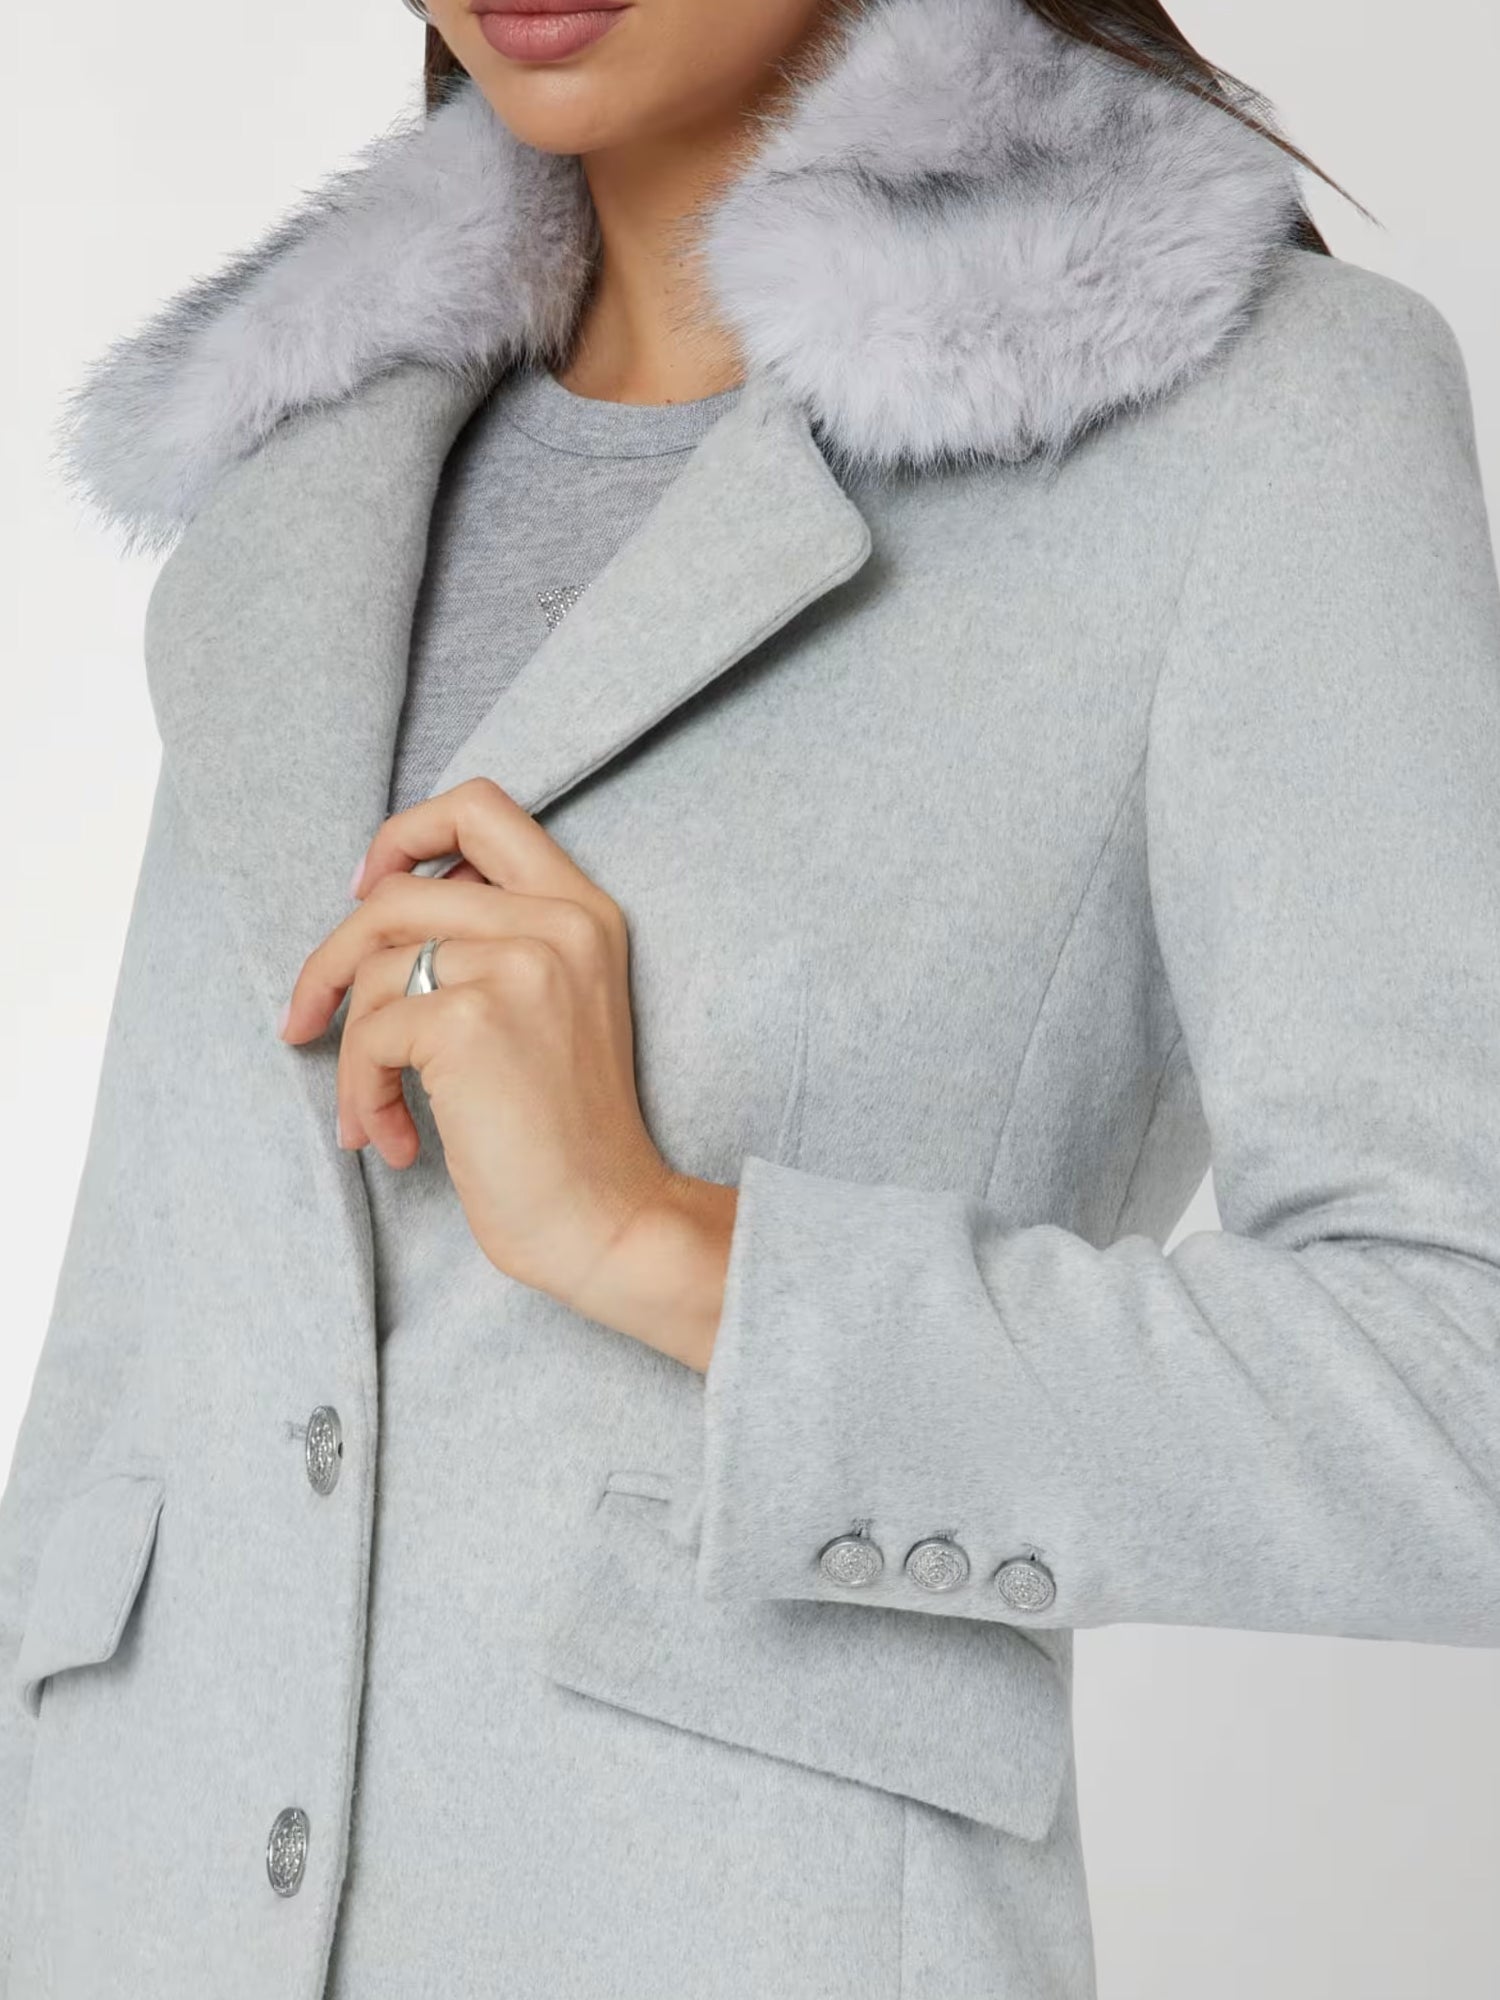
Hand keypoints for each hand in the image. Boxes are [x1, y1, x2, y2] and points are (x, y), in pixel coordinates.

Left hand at [277, 778, 734, 1370]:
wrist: (610, 1220)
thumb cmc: (568, 1132)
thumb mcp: (554, 1005)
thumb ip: (496, 941)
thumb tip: (379, 906)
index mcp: (583, 909)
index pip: (480, 807)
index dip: (404, 834)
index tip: (366, 888)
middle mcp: (557, 922)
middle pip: (398, 891)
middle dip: (332, 959)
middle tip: (306, 1017)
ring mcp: (517, 965)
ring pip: (373, 972)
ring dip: (350, 1055)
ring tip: (374, 1115)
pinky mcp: (469, 1022)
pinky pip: (367, 1036)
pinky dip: (361, 1094)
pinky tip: (394, 1141)